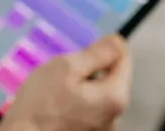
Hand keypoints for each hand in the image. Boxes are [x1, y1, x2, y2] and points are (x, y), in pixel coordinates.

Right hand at [0, 36, 132, 130]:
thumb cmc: (40, 106)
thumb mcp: (66, 67)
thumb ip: (96, 54)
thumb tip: (116, 42)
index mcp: (115, 97)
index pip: (124, 59)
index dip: (104, 48)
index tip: (84, 50)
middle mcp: (115, 118)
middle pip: (111, 79)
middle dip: (90, 71)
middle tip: (63, 75)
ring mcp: (102, 130)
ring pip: (98, 95)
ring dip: (81, 88)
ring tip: (56, 94)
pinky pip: (89, 111)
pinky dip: (76, 105)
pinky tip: (57, 108)